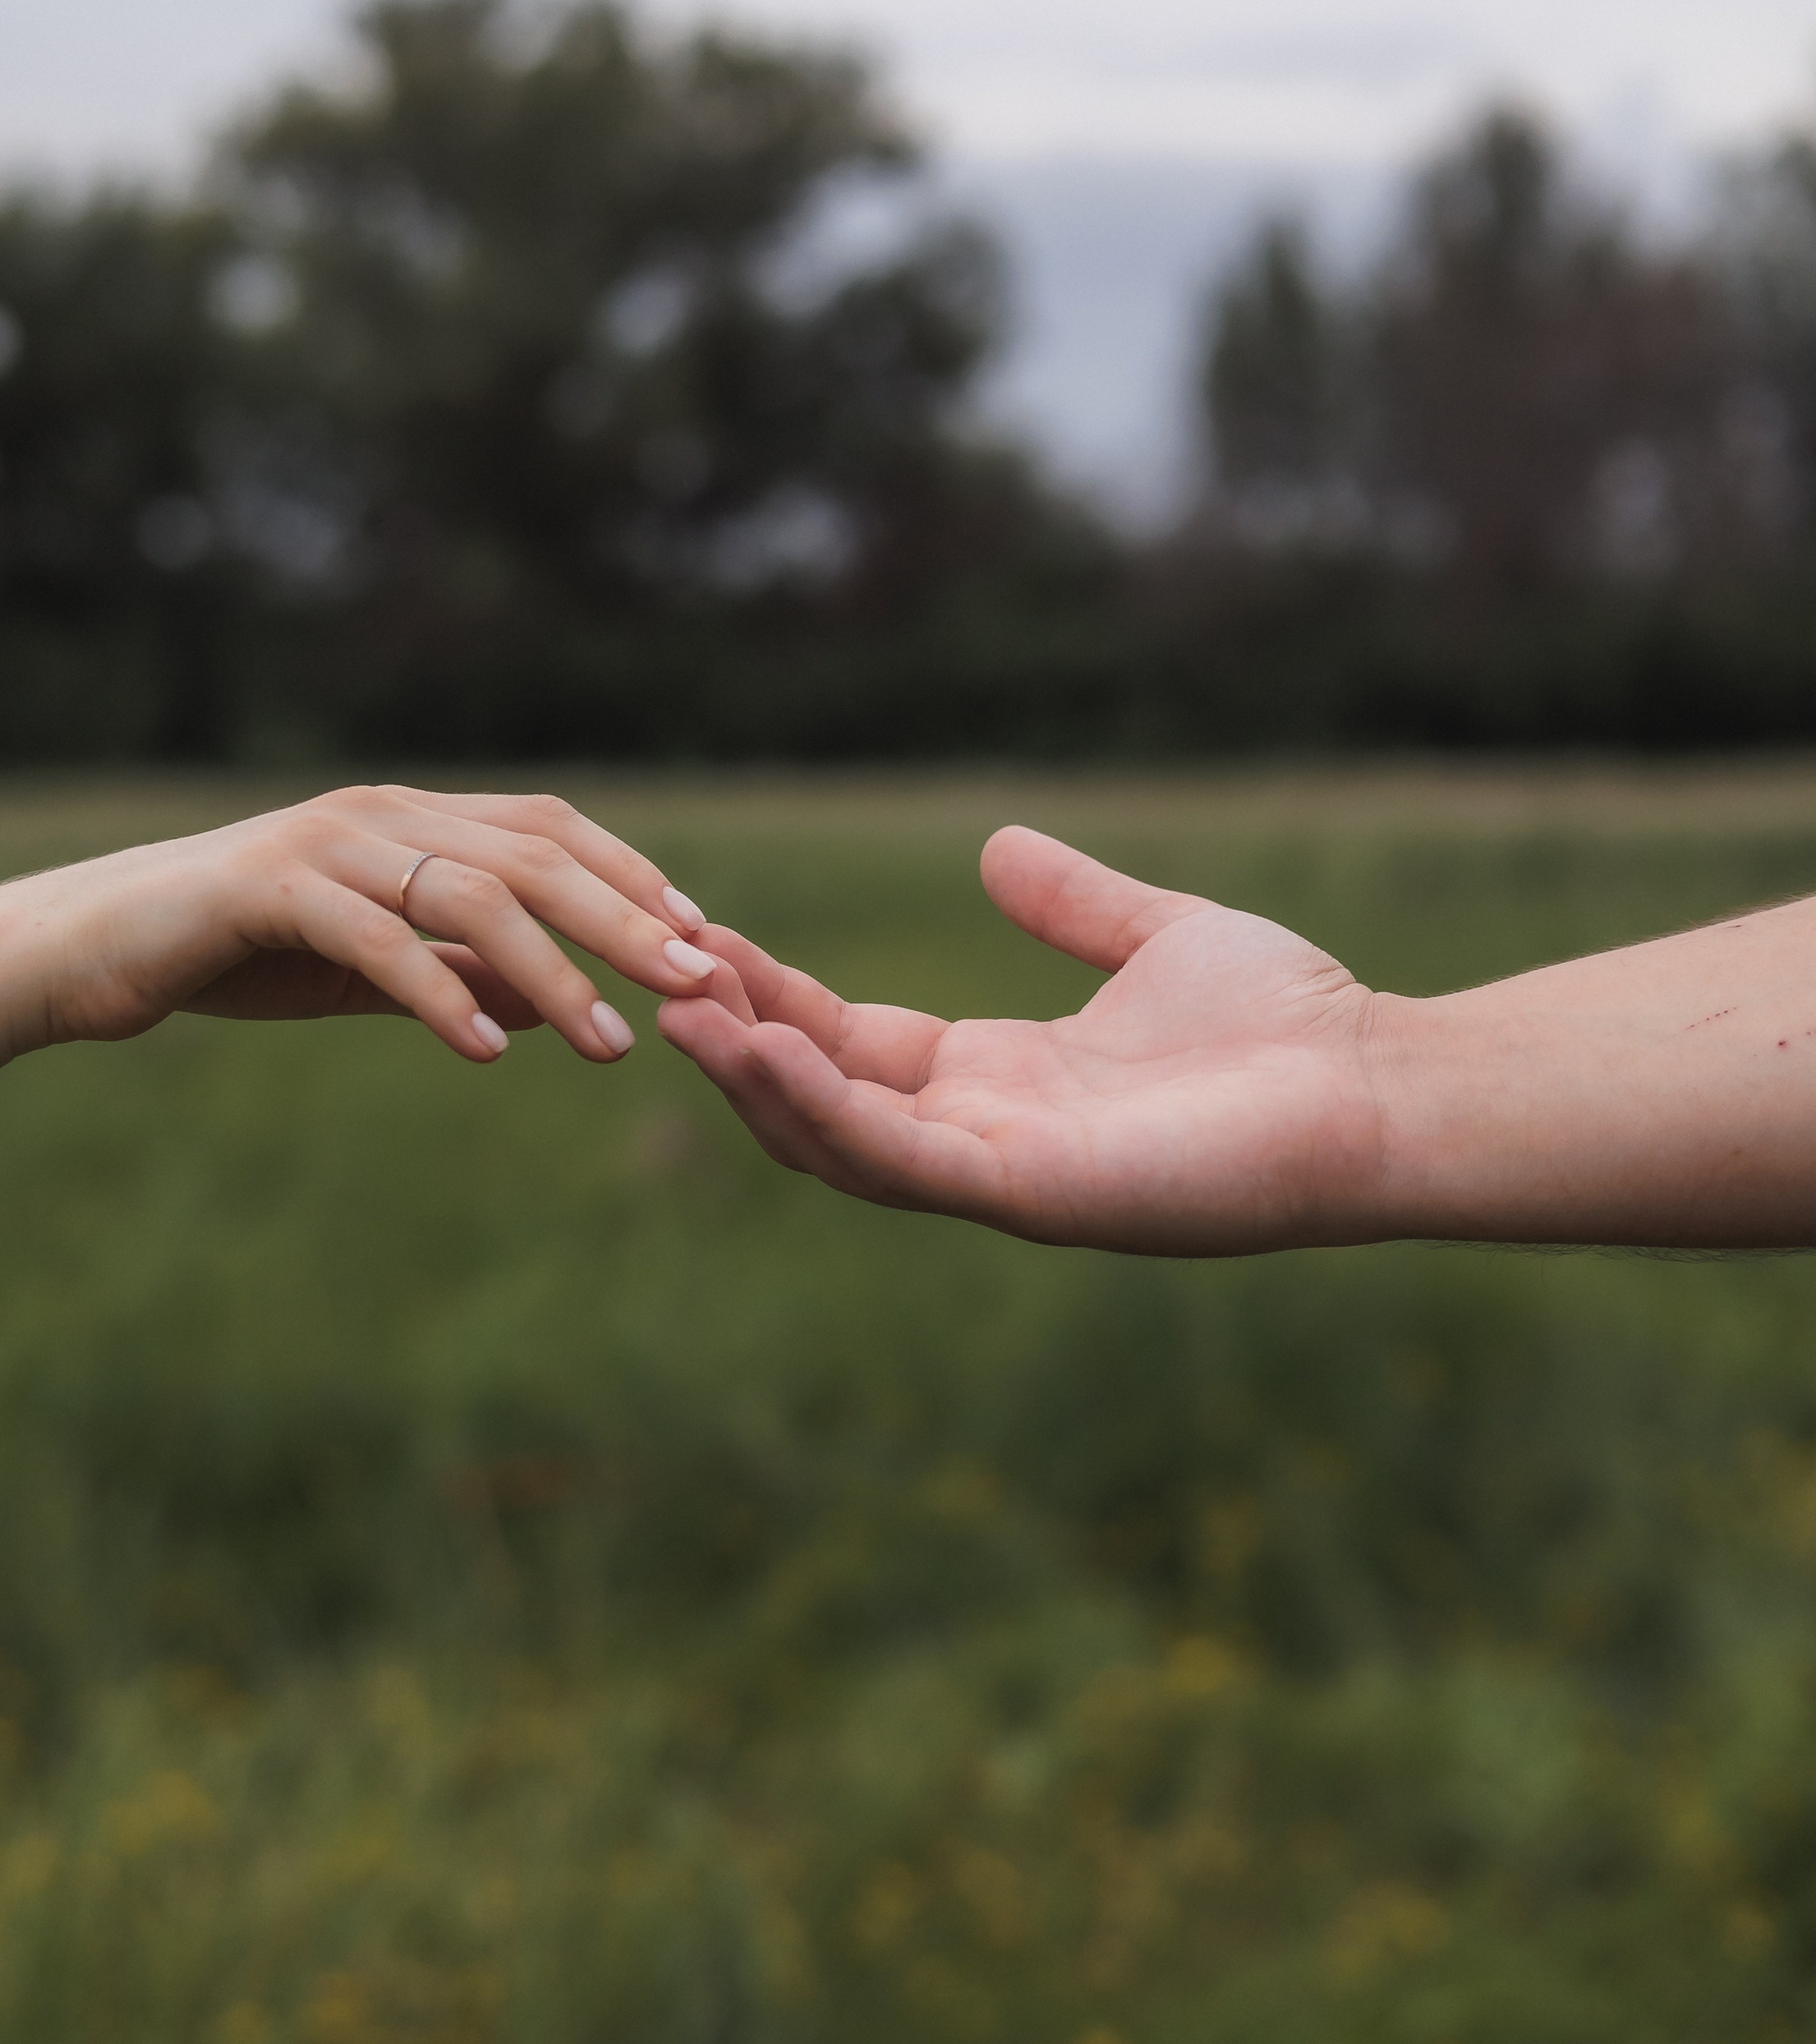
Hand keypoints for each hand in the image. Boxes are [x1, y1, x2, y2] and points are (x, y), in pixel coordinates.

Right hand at [24, 785, 743, 1063]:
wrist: (88, 948)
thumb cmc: (234, 954)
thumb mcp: (370, 970)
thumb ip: (463, 976)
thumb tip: (566, 1005)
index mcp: (410, 819)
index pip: (550, 829)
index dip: (632, 877)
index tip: (702, 939)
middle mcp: (379, 814)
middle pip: (533, 855)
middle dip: (625, 920)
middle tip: (696, 983)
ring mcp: (325, 843)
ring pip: (470, 894)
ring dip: (552, 971)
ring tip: (608, 1042)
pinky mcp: (270, 888)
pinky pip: (376, 939)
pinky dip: (437, 993)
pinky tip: (485, 1050)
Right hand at [656, 824, 1389, 1252]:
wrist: (1380, 1082)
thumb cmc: (1292, 1023)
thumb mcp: (1156, 938)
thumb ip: (1072, 904)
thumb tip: (994, 848)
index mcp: (1004, 1080)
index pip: (856, 1044)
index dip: (778, 996)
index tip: (707, 937)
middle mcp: (990, 1136)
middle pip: (824, 1099)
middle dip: (740, 1042)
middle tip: (664, 977)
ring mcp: (1006, 1176)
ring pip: (840, 1142)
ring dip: (757, 1082)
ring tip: (684, 1013)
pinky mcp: (1034, 1195)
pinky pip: (903, 1159)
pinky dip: (828, 1110)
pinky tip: (768, 1050)